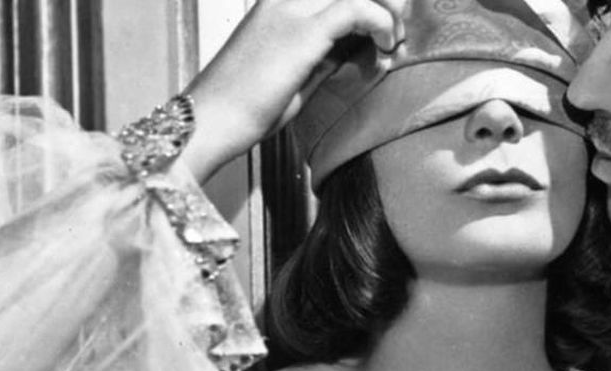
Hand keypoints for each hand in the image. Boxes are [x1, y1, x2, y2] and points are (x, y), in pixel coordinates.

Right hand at [179, 0, 408, 178]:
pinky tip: (386, 45)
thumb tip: (358, 44)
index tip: (388, 19)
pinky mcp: (302, 32)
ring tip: (394, 37)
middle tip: (398, 24)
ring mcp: (292, 9)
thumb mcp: (296, 69)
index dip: (370, 1)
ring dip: (387, 8)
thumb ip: (326, 49)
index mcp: (280, 1)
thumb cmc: (248, 103)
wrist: (212, 120)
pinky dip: (381, 24)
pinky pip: (357, 9)